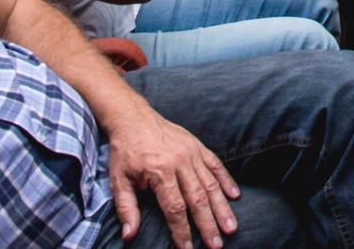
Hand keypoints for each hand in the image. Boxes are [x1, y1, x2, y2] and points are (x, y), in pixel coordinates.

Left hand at [107, 107, 240, 247]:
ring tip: (231, 227)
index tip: (187, 248)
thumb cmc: (125, 151)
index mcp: (159, 171)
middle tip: (217, 245)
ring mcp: (191, 153)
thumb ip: (126, 208)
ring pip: (210, 184)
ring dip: (222, 208)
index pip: (174, 207)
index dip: (181, 230)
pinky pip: (216, 164)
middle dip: (208, 225)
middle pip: (198, 199)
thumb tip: (129, 235)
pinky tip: (235, 196)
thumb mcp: (118, 180)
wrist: (132, 117)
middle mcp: (179, 162)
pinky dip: (226, 180)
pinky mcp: (197, 146)